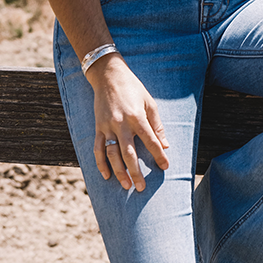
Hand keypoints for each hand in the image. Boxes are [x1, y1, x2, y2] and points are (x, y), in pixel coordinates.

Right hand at [90, 54, 169, 191]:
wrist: (109, 75)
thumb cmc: (133, 88)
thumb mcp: (150, 102)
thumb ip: (157, 124)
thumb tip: (165, 144)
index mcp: (137, 117)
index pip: (151, 140)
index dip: (159, 154)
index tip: (165, 166)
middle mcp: (121, 124)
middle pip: (129, 153)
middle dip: (136, 172)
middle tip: (141, 187)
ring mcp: (107, 127)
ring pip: (112, 154)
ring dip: (119, 172)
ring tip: (126, 185)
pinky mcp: (98, 127)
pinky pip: (97, 149)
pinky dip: (101, 163)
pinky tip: (106, 175)